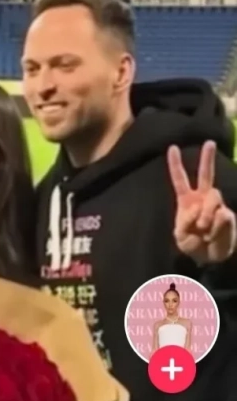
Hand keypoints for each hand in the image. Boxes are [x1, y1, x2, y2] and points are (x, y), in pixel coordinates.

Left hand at [168, 141, 236, 263]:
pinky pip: (221, 215)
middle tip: (210, 142)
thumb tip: (199, 210)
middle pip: (206, 175)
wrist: (210, 258)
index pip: (180, 180)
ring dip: (206, 215)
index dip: (175, 165)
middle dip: (207, 158)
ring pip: (213, 197)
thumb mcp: (181, 237)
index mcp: (187, 201)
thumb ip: (185, 222)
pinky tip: (212, 235)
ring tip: (203, 230)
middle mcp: (203, 199)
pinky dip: (215, 228)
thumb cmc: (193, 245)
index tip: (172, 147)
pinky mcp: (228, 214)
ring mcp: (217, 205)